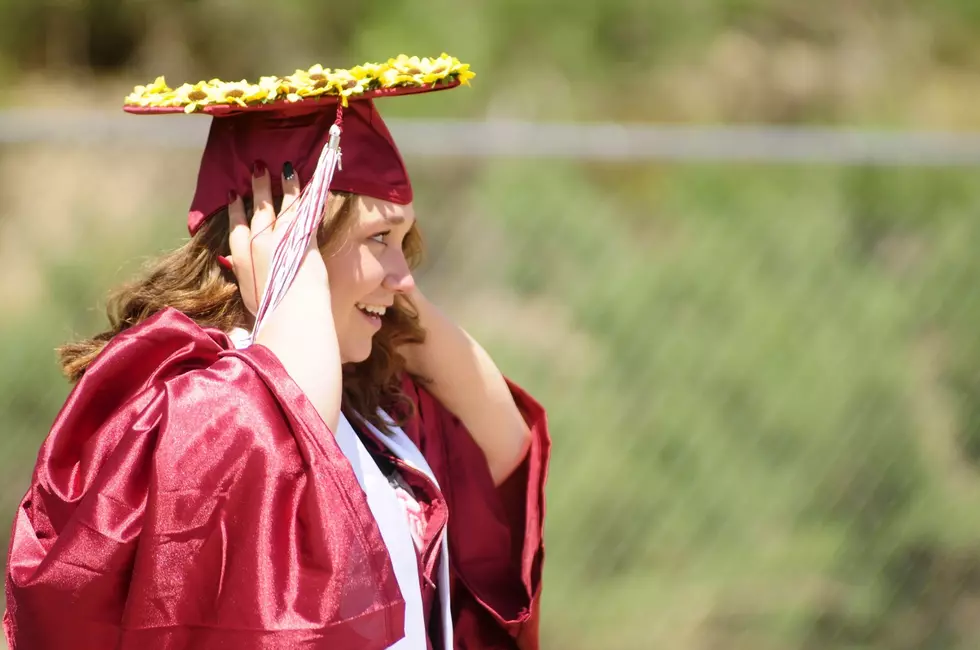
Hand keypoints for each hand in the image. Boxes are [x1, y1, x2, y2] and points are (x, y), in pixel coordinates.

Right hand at [226, 161, 323, 313]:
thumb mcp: (248, 297)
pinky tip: (312, 186)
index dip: (235, 211)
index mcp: (242, 262)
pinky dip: (310, 198)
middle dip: (258, 188)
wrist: (292, 318)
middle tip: (258, 168)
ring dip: (285, 186)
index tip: (233, 195)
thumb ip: (240, 274)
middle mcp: (260, 246)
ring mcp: (282, 241)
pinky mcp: (305, 241)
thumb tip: (228, 262)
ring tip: (286, 168)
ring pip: (284, 206)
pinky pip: (307, 214)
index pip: (236, 230)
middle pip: (258, 211)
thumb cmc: (271, 316)